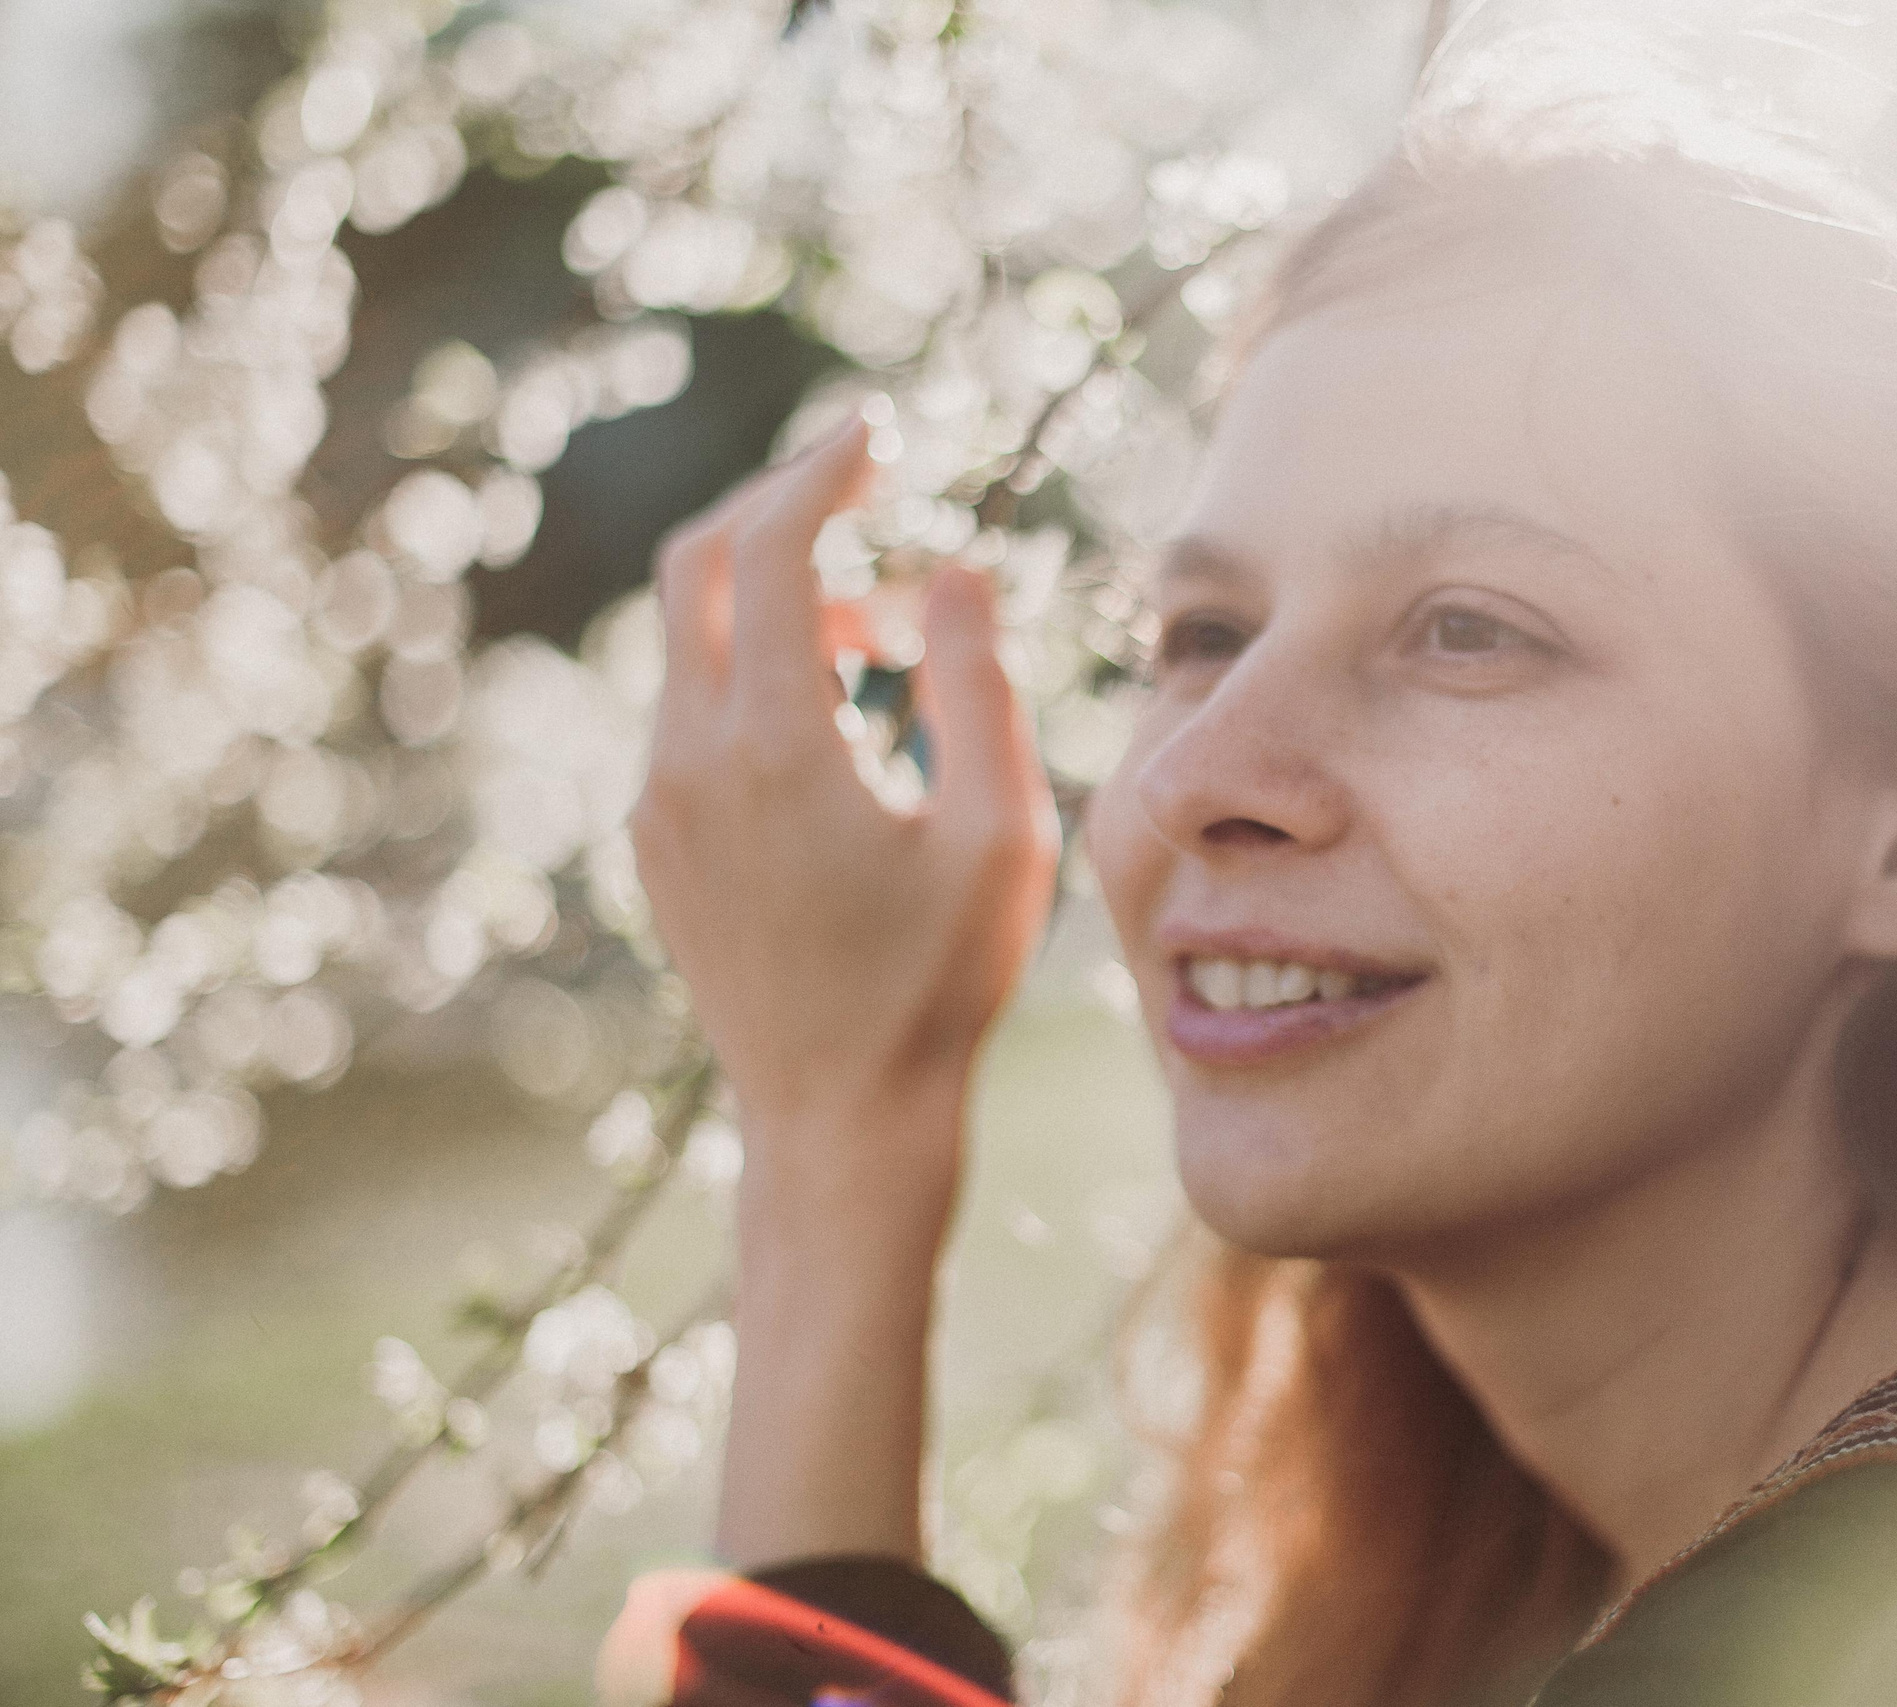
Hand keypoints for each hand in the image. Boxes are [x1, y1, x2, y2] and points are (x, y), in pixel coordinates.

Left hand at [632, 418, 1059, 1222]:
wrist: (839, 1115)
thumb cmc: (939, 983)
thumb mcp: (1001, 833)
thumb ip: (979, 684)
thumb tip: (951, 568)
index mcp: (773, 744)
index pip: (773, 547)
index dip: (824, 469)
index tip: (877, 433)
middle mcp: (687, 759)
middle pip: (698, 565)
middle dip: (778, 508)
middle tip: (864, 495)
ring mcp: (656, 803)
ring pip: (690, 641)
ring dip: (780, 605)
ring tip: (886, 650)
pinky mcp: (654, 843)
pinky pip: (687, 712)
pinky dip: (754, 673)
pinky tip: (839, 725)